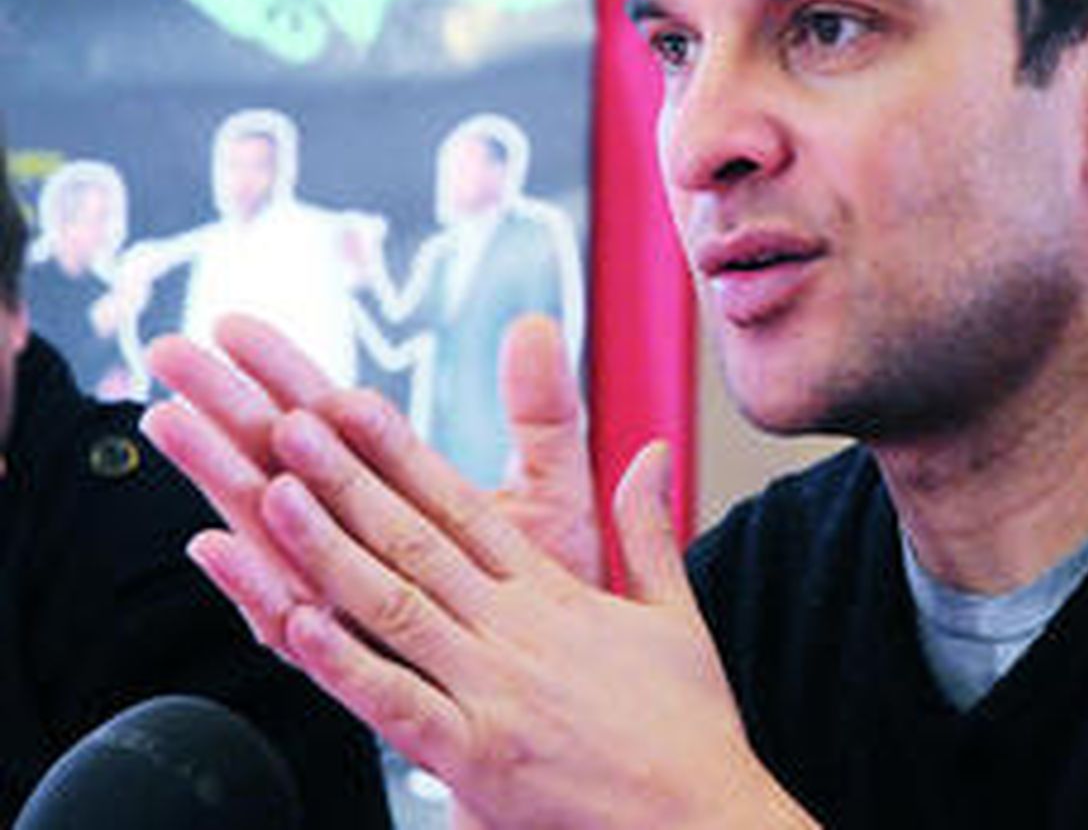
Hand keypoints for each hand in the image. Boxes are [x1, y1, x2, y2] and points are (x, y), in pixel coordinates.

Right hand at [143, 314, 597, 638]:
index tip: (238, 326)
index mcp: (402, 493)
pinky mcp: (351, 663)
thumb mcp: (553, 496)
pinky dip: (254, 583)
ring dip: (220, 477)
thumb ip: (541, 416)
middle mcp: (359, 542)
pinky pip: (293, 622)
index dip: (286, 370)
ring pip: (272, 531)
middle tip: (173, 354)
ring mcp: (346, 599)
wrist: (569, 702)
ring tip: (173, 423)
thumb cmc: (554, 604)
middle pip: (282, 463)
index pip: (333, 419)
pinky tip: (217, 543)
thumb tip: (534, 325)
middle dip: (226, 408)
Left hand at [145, 316, 815, 827]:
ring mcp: (491, 692)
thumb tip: (653, 454)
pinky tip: (293, 623)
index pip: (464, 508)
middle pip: (416, 540)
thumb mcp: (675, 612)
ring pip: (394, 607)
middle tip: (293, 421)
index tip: (355, 408)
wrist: (704, 818)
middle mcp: (515, 631)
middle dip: (348, 478)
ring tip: (274, 493)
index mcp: (555, 595)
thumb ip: (647, 529)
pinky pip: (395, 703)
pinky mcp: (476, 758)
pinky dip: (344, 663)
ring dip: (328, 547)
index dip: (403, 454)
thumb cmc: (689, 726)